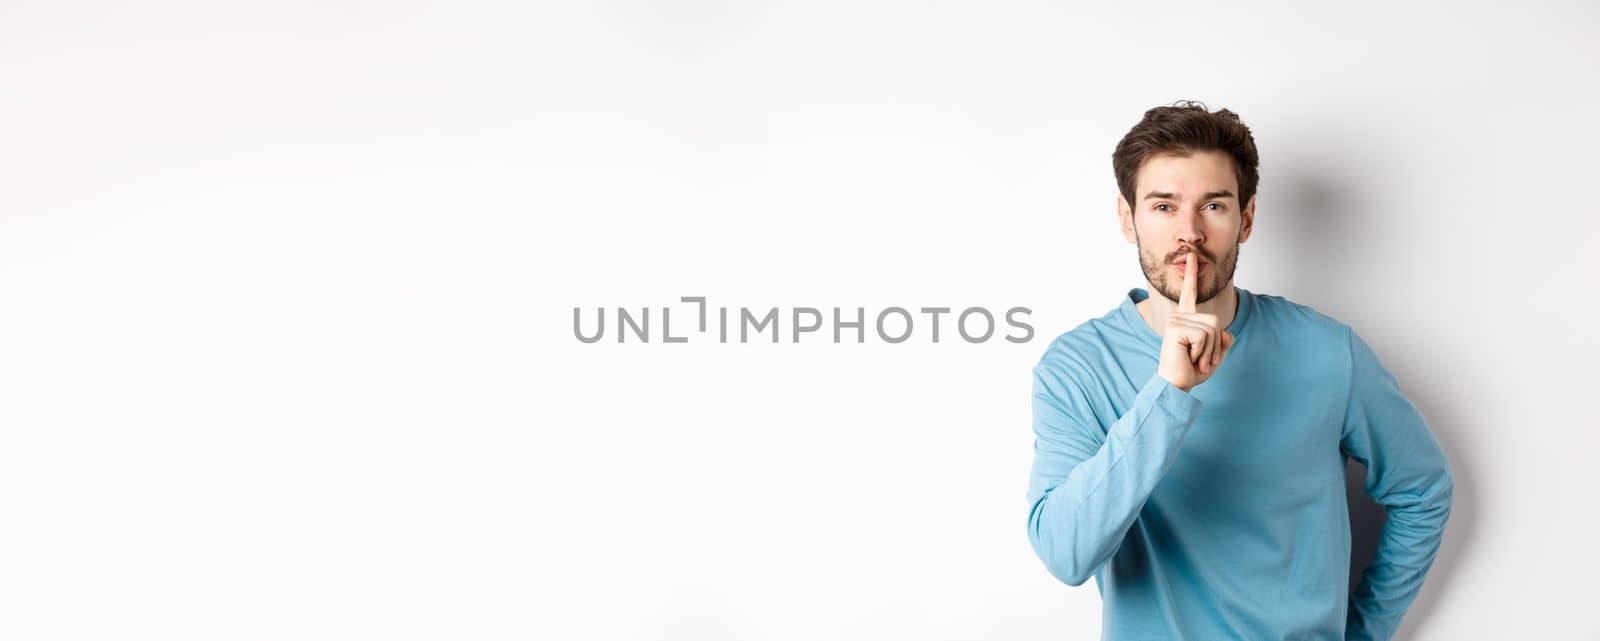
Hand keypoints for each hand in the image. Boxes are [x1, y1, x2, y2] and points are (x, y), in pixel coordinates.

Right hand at [1156, 252, 1234, 391]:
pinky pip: (1205, 336)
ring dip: (1209, 351)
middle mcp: (1179, 316)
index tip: (1193, 256)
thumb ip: (1223, 341)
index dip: (1192, 275)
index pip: (1190, 294)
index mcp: (1186, 319)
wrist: (1176, 386)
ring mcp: (1176, 320)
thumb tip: (1225, 333)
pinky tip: (1189, 358)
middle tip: (1199, 359)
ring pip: (1212, 329)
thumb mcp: (1215, 355)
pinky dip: (1203, 352)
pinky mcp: (1175, 328)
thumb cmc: (1191, 371)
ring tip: (1194, 359)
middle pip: (1216, 321)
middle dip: (1215, 346)